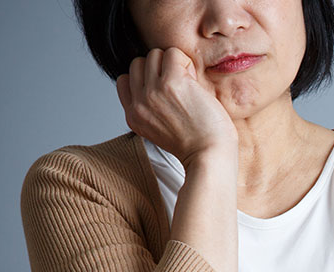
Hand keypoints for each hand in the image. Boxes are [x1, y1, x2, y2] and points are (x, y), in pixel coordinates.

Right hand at [116, 46, 238, 167]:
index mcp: (133, 116)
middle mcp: (139, 104)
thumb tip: (157, 80)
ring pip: (154, 55)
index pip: (124, 80)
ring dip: (174, 64)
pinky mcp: (171, 83)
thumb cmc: (197, 145)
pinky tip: (195, 83)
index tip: (166, 92)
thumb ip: (152, 108)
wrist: (209, 156)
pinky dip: (186, 63)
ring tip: (189, 86)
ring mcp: (152, 92)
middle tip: (180, 89)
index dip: (146, 78)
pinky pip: (173, 53)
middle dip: (160, 69)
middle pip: (139, 63)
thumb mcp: (161, 130)